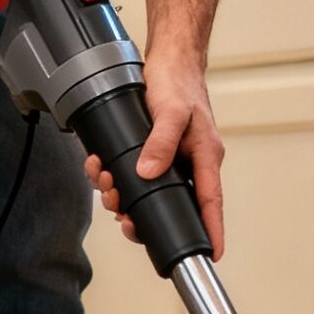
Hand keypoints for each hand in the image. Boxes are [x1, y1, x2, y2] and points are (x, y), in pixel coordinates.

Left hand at [84, 47, 227, 259]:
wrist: (167, 59)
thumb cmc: (178, 82)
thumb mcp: (171, 111)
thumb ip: (161, 142)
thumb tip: (148, 172)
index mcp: (204, 158)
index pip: (210, 202)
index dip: (212, 230)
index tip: (211, 254)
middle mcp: (188, 164)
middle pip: (172, 206)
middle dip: (143, 218)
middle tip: (124, 219)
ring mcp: (169, 160)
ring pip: (147, 194)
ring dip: (122, 196)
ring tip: (107, 186)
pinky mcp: (151, 153)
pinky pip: (133, 177)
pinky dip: (115, 178)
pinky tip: (102, 170)